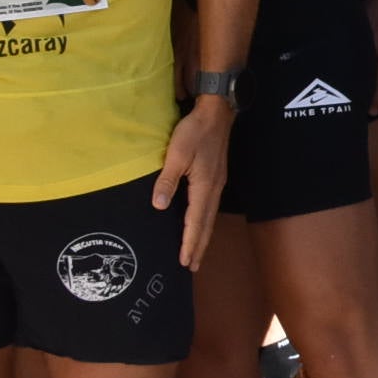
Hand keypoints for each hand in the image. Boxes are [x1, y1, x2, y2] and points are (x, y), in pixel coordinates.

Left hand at [156, 97, 232, 268]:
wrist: (217, 111)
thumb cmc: (195, 131)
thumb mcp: (176, 154)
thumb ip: (167, 180)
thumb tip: (159, 206)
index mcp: (204, 186)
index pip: (195, 222)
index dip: (189, 243)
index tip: (184, 262)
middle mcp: (214, 189)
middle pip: (206, 224)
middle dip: (199, 246)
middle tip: (191, 266)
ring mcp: (218, 183)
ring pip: (210, 217)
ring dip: (203, 236)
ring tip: (196, 252)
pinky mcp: (216, 177)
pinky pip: (210, 207)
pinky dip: (204, 222)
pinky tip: (200, 223)